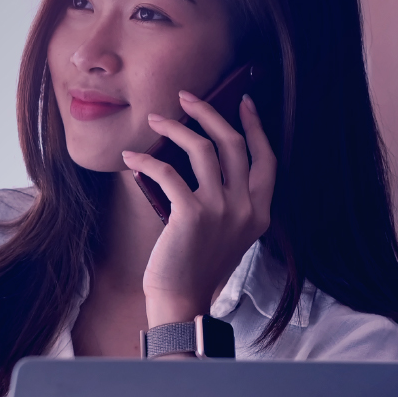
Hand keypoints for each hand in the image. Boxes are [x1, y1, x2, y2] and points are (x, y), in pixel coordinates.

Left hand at [121, 91, 275, 327]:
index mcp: (260, 212)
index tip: (244, 102)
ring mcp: (221, 210)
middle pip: (233, 143)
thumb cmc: (198, 264)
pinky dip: (145, 161)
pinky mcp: (191, 214)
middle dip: (210, 112)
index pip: (266, 158)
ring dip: (175, 128)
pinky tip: (131, 158)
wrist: (181, 299)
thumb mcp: (228, 231)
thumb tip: (204, 152)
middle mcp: (246, 208)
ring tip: (155, 120)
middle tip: (187, 97)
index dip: (256, 126)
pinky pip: (168, 172)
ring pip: (202, 149)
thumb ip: (229, 198)